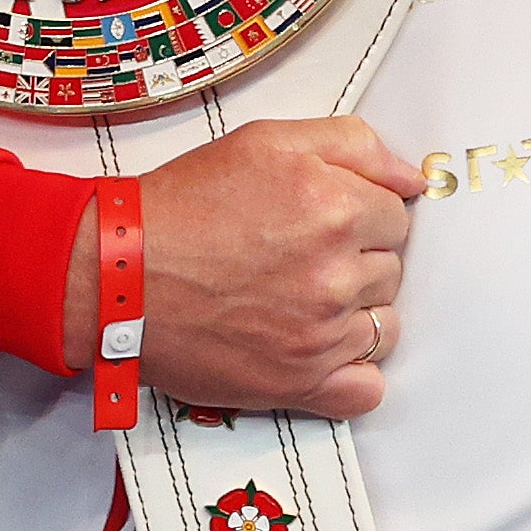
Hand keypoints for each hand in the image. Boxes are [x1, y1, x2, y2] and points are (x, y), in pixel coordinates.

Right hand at [68, 116, 423, 419]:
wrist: (118, 273)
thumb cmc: (182, 207)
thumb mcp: (264, 141)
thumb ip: (351, 144)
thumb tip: (412, 176)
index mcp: (334, 207)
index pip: (396, 215)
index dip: (359, 213)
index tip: (322, 220)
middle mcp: (334, 273)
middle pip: (392, 269)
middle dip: (357, 259)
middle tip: (301, 255)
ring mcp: (321, 334)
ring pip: (386, 325)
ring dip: (354, 312)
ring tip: (302, 298)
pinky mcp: (301, 383)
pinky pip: (368, 389)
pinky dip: (352, 372)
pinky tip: (320, 348)